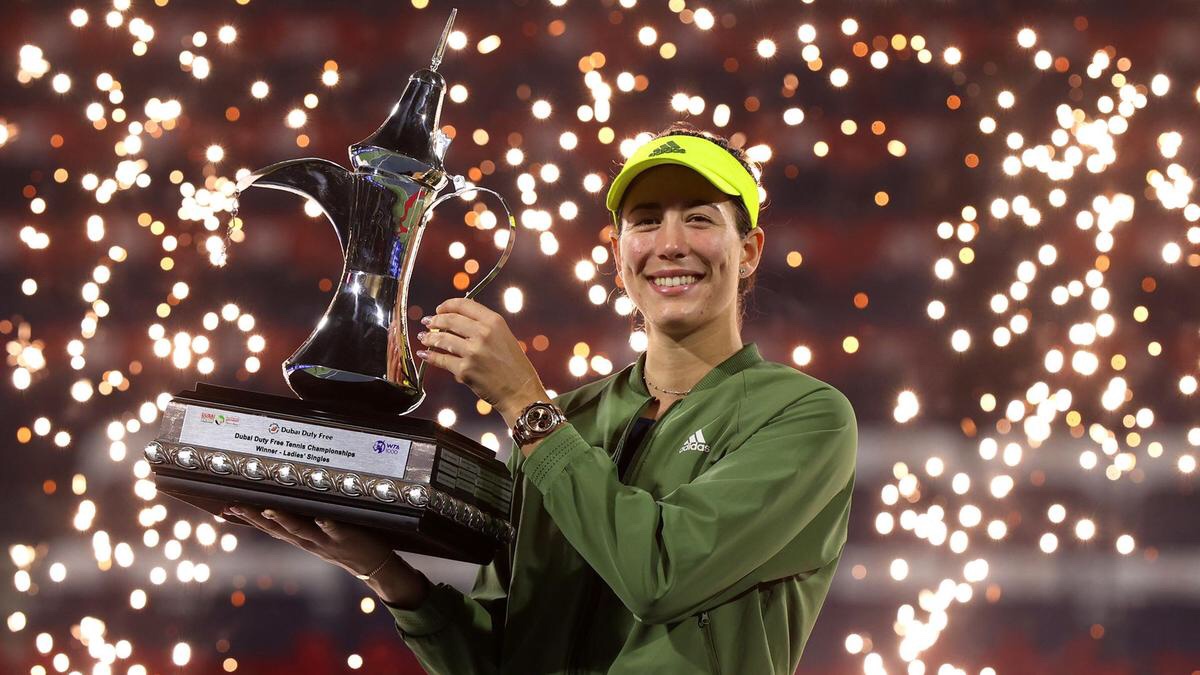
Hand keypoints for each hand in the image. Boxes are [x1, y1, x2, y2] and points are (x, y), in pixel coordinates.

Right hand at [225, 505, 429, 608]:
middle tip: (237, 505)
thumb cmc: (344, 544)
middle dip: (256, 518)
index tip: (227, 508)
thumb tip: (285, 506)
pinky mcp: (347, 538)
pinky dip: (328, 525)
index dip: (248, 519)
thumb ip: (302, 523)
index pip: (269, 528)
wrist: (372, 566)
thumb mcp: (318, 537)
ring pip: (302, 530)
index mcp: (301, 539)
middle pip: (278, 529)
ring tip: (270, 509)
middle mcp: (309, 542)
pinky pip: (336, 530)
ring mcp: (327, 541)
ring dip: (286, 520)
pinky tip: (322, 518)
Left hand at [416, 297, 547, 422]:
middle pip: (449, 320)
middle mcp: (483, 334)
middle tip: (428, 322)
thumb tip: (460, 318)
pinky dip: (430, 356)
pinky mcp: (464, 371)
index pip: (464, 305)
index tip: (439, 309)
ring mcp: (472, 352)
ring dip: (429, 338)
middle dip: (435, 320)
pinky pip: (441, 360)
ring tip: (424, 338)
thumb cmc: (514, 366)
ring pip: (442, 339)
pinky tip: (424, 354)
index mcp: (494, 322)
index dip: (447, 305)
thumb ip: (485, 326)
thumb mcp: (504, 337)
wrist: (520, 391)